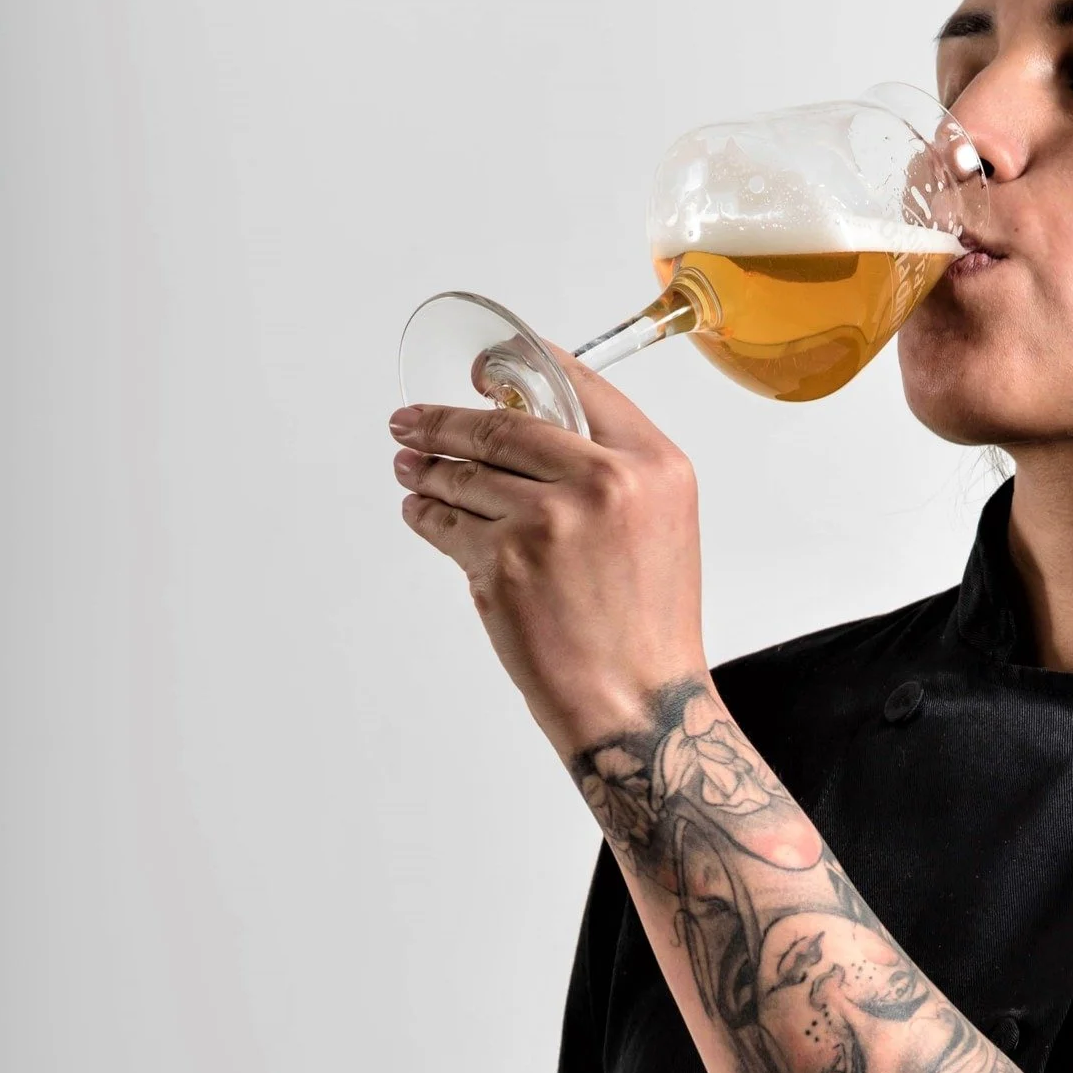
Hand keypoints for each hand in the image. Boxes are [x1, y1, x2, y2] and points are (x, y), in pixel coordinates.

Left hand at [390, 343, 707, 754]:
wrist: (641, 704)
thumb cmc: (650, 626)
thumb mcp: (662, 525)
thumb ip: (614, 471)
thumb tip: (536, 433)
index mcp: (655, 465)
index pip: (578, 387)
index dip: (520, 369)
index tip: (485, 368)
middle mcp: (604, 483)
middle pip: (502, 425)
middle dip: (444, 420)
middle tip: (413, 420)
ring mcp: (548, 521)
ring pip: (464, 475)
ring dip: (427, 470)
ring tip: (411, 468)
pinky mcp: (503, 563)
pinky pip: (445, 524)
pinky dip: (425, 516)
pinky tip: (421, 512)